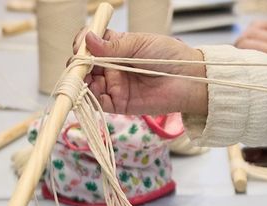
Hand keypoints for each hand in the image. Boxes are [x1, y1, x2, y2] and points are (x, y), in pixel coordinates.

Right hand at [79, 30, 208, 115]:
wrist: (188, 79)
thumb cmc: (168, 56)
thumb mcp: (140, 44)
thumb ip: (114, 46)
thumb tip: (88, 39)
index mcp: (115, 47)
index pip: (90, 44)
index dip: (82, 45)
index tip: (80, 46)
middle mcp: (111, 66)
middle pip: (84, 66)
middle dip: (78, 66)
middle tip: (79, 66)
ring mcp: (114, 85)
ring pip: (88, 84)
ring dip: (82, 82)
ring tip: (84, 79)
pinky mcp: (119, 104)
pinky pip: (99, 102)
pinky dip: (91, 98)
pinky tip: (93, 91)